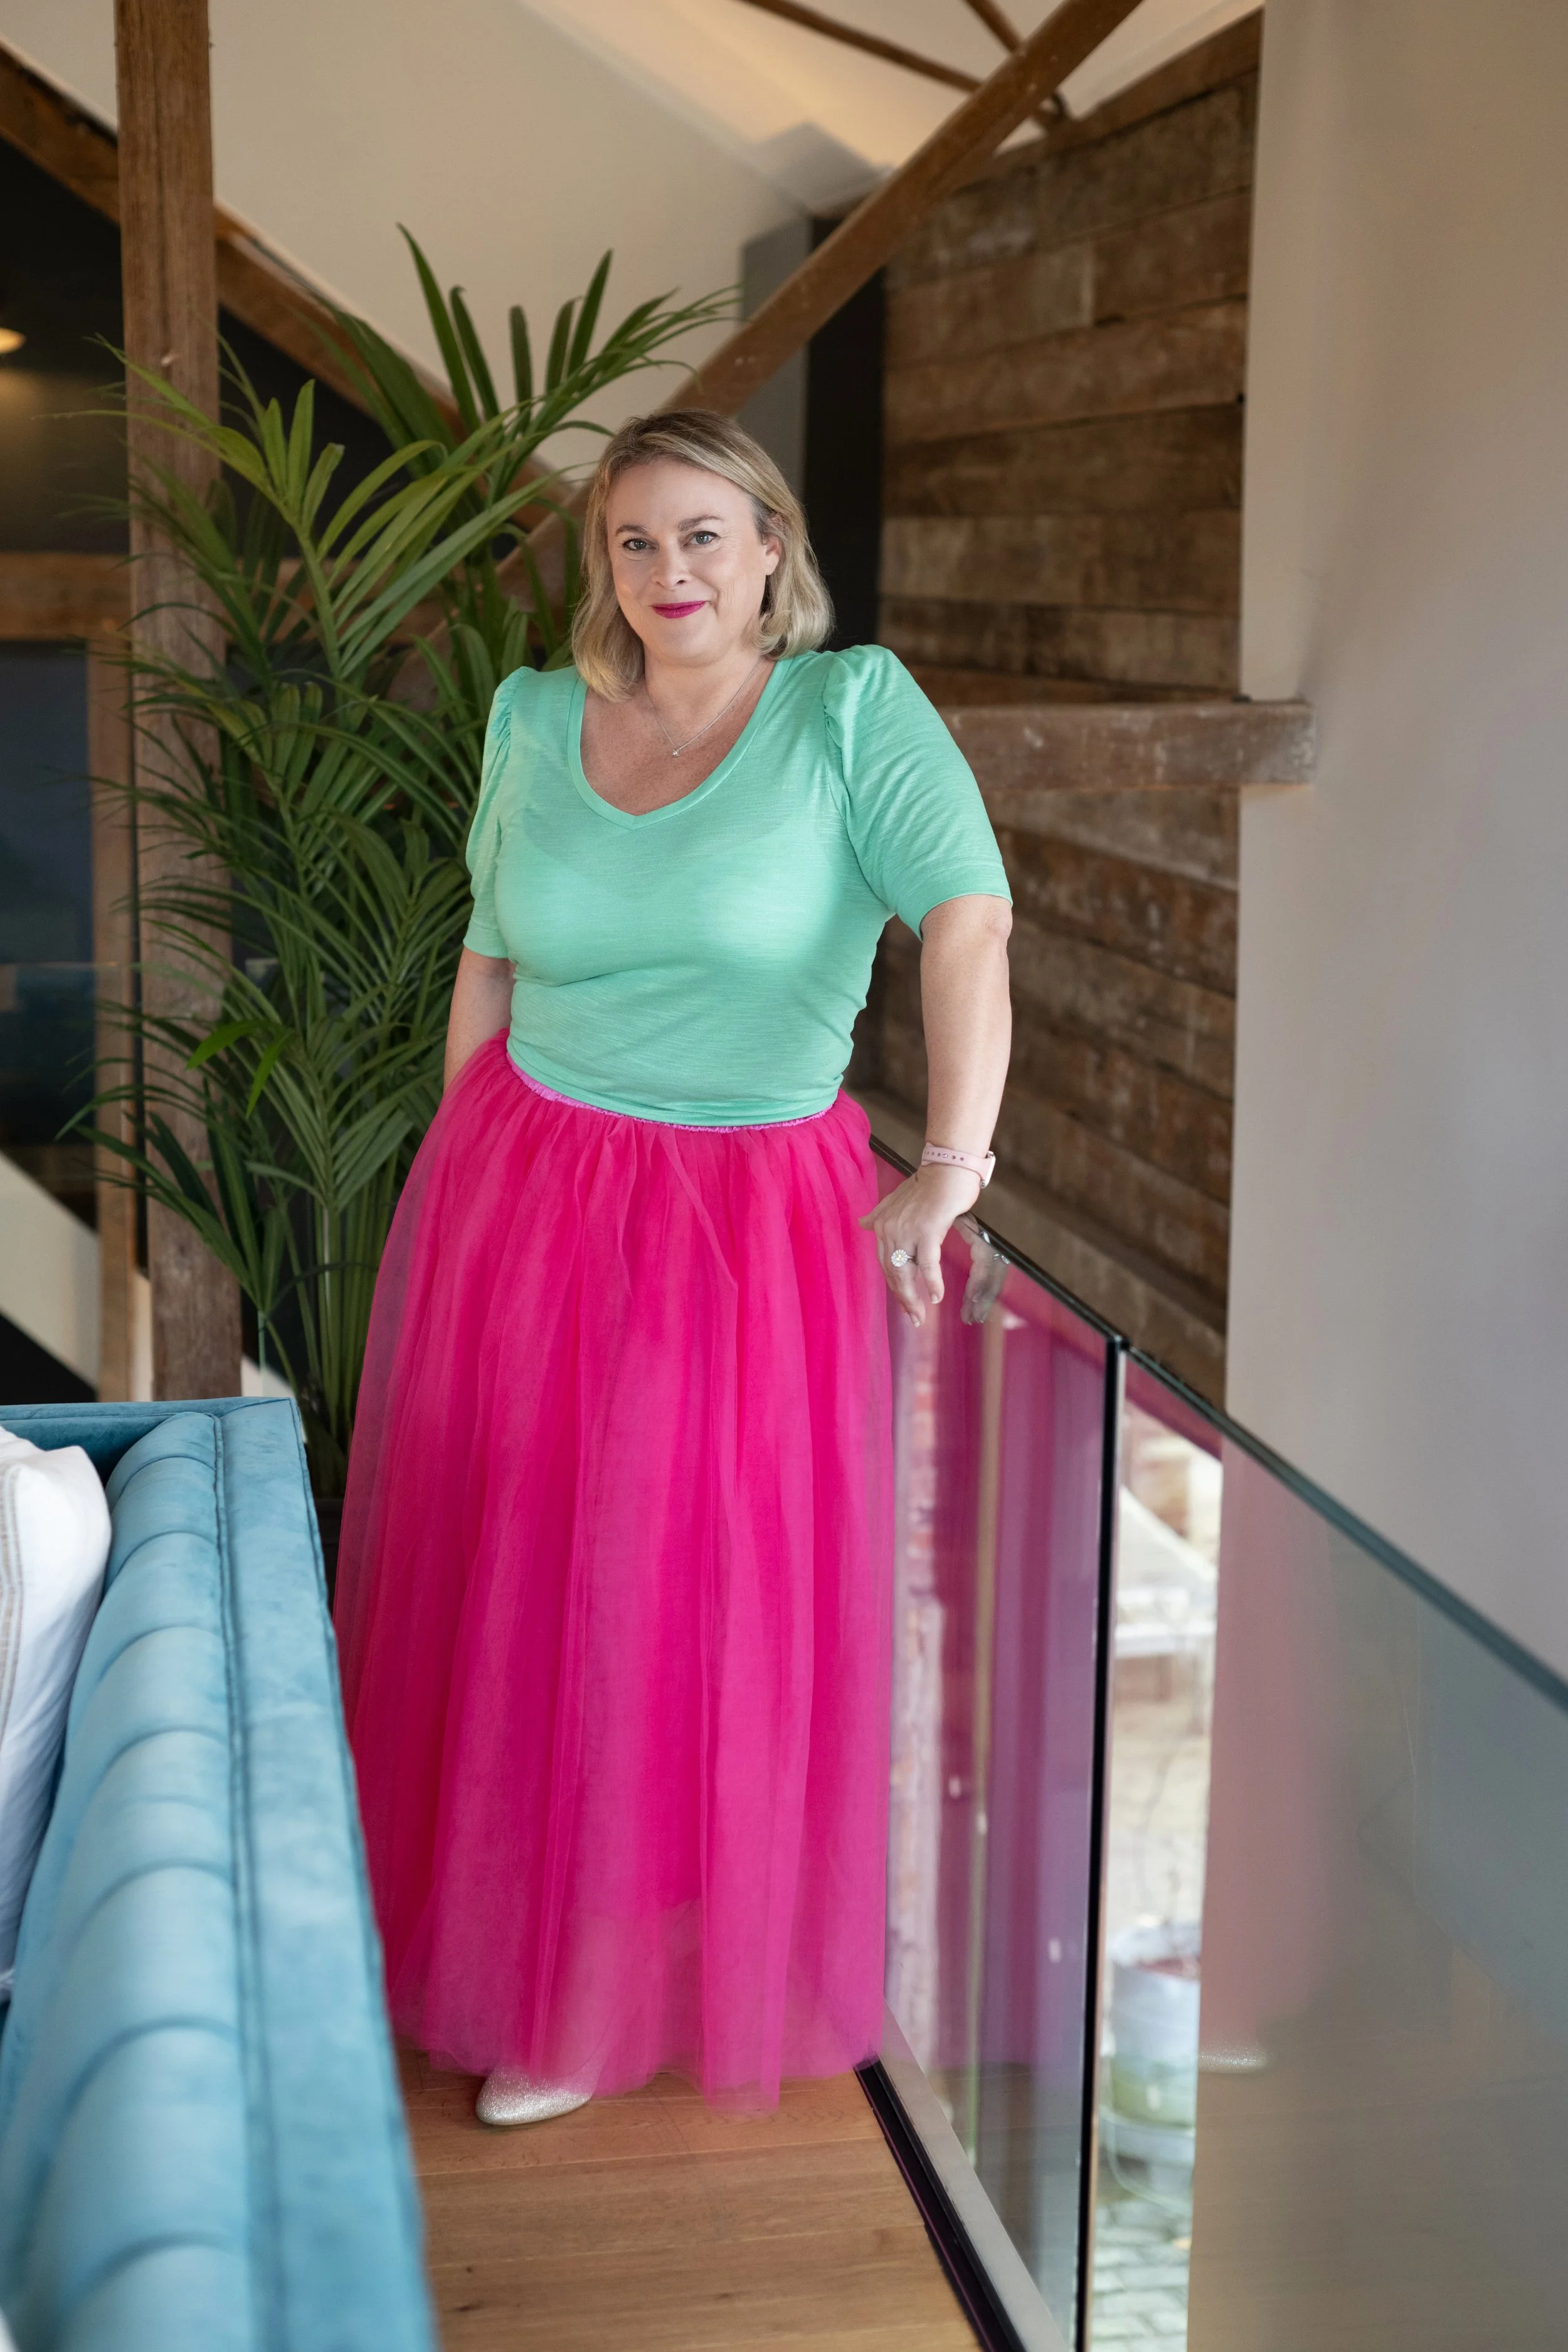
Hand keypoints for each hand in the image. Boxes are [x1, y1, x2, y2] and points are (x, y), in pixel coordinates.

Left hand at [860, 1161, 981, 1326]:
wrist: (947, 1169)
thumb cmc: (928, 1185)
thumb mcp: (896, 1200)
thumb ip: (879, 1213)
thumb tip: (862, 1223)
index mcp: (882, 1224)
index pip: (886, 1264)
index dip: (895, 1287)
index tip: (906, 1304)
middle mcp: (889, 1229)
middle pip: (893, 1273)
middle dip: (903, 1299)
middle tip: (914, 1319)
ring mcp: (907, 1231)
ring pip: (906, 1273)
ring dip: (914, 1298)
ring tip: (921, 1316)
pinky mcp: (927, 1231)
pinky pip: (927, 1264)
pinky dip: (931, 1283)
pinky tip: (936, 1297)